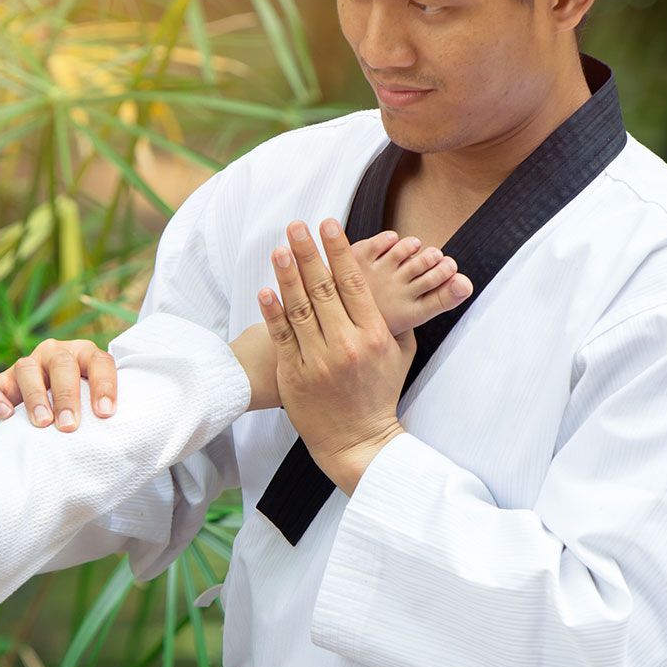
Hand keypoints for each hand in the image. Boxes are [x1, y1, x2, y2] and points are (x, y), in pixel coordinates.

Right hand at [0, 338, 117, 430]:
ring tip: (42, 423)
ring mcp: (28, 365)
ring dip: (35, 396)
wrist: (53, 418)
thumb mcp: (99, 411)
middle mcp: (56, 354)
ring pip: (26, 368)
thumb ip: (109, 420)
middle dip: (66, 395)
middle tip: (69, 426)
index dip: (104, 385)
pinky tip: (4, 416)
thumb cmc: (85, 416)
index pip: (99, 362)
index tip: (105, 414)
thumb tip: (134, 454)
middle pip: (61, 364)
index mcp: (86, 356)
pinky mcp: (2, 380)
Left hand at [259, 218, 413, 493]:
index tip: (329, 225)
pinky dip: (272, 311)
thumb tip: (396, 286)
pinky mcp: (295, 375)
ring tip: (279, 248)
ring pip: (299, 308)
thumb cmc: (379, 394)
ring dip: (287, 275)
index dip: (339, 251)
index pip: (354, 283)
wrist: (358, 442)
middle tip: (297, 225)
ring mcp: (318, 360)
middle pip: (323, 289)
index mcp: (374, 335)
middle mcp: (346, 344)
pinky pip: (282, 337)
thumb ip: (397, 321)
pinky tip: (265, 289)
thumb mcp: (401, 355)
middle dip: (309, 253)